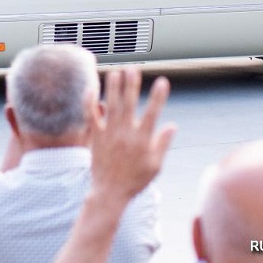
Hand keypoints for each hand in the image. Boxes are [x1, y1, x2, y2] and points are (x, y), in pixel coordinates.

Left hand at [90, 67, 175, 201]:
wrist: (110, 193)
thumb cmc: (135, 180)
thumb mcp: (155, 166)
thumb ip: (163, 144)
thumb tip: (172, 125)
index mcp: (142, 141)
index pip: (152, 113)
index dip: (158, 97)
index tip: (162, 81)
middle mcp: (125, 135)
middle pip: (128, 105)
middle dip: (131, 85)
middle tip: (133, 69)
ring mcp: (109, 135)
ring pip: (110, 106)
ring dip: (112, 88)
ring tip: (114, 72)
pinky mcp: (96, 138)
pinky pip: (91, 117)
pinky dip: (90, 103)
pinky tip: (92, 88)